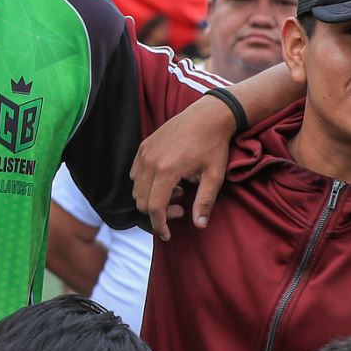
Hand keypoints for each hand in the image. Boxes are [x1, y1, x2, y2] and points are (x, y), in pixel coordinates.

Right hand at [129, 94, 234, 239]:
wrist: (208, 115)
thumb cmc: (214, 145)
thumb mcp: (214, 176)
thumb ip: (204, 202)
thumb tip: (199, 225)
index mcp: (167, 170)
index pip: (154, 207)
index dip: (159, 225)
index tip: (168, 234)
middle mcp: (150, 161)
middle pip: (141, 200)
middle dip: (157, 213)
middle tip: (179, 209)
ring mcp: (145, 153)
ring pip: (136, 188)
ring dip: (151, 197)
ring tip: (176, 191)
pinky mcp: (144, 146)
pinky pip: (136, 173)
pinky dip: (146, 184)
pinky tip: (167, 180)